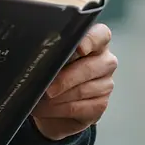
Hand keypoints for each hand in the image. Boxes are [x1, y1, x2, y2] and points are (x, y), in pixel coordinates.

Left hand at [32, 23, 116, 140]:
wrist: (54, 98)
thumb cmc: (53, 68)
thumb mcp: (51, 54)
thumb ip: (52, 48)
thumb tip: (39, 52)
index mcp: (95, 40)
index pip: (100, 35)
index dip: (90, 41)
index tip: (78, 48)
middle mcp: (105, 60)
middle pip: (88, 67)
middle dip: (64, 79)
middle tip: (46, 87)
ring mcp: (105, 83)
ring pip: (82, 90)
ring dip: (57, 97)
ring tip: (39, 98)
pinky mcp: (100, 105)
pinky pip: (79, 108)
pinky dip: (58, 109)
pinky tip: (46, 108)